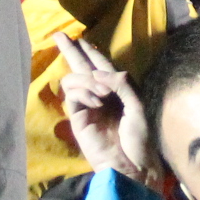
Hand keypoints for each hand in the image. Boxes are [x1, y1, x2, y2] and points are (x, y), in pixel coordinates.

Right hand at [55, 33, 161, 186]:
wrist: (133, 164)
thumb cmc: (140, 138)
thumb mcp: (138, 105)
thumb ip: (121, 84)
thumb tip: (99, 72)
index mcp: (116, 91)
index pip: (101, 66)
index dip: (91, 52)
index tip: (80, 39)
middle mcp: (100, 95)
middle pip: (81, 67)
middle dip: (71, 51)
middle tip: (59, 35)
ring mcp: (87, 106)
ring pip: (75, 79)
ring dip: (88, 79)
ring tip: (103, 93)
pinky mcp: (78, 118)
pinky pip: (73, 95)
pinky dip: (84, 92)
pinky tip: (97, 101)